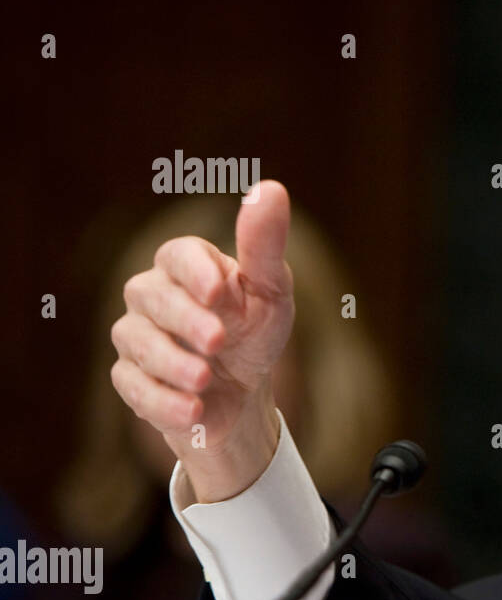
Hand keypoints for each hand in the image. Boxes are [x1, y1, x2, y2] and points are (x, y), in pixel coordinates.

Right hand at [110, 180, 294, 501]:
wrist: (244, 394)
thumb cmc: (255, 330)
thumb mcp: (271, 291)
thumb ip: (266, 246)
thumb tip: (271, 189)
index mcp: (187, 267)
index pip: (177, 254)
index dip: (194, 270)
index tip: (219, 290)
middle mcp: (152, 296)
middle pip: (151, 296)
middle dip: (185, 319)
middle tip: (217, 340)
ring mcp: (137, 337)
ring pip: (137, 342)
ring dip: (172, 363)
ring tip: (206, 379)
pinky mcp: (132, 380)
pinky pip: (133, 387)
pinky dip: (163, 401)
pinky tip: (195, 411)